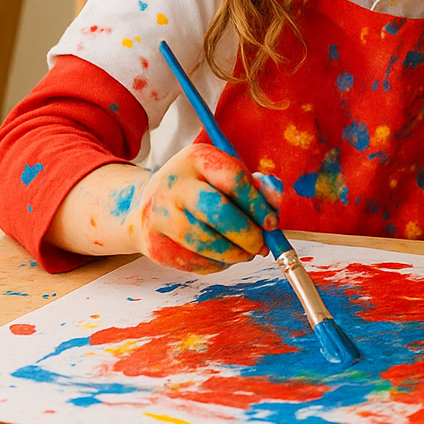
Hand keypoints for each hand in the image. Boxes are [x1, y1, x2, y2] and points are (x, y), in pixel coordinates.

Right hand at [127, 144, 278, 273]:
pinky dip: (216, 264)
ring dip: (234, 254)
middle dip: (247, 234)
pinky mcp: (154, 244)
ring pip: (204, 242)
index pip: (233, 180)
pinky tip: (223, 257)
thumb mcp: (227, 174)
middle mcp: (173, 184)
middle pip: (217, 212)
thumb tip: (274, 211)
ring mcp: (158, 215)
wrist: (148, 203)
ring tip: (246, 253)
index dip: (257, 205)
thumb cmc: (201, 188)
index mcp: (196, 159)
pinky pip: (193, 262)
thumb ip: (257, 187)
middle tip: (261, 245)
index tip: (272, 223)